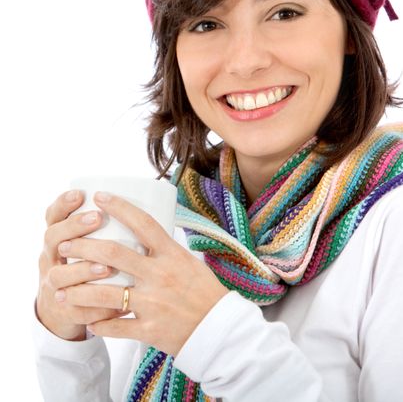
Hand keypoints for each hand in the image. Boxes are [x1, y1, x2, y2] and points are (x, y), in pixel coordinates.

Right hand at [37, 190, 128, 340]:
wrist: (62, 312)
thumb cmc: (85, 268)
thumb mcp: (88, 245)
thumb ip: (105, 228)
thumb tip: (142, 199)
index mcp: (59, 239)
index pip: (54, 216)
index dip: (64, 203)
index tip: (81, 193)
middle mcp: (50, 258)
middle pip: (52, 238)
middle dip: (74, 226)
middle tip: (97, 218)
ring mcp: (53, 286)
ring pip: (59, 275)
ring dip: (82, 269)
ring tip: (105, 267)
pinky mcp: (63, 312)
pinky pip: (75, 311)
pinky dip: (94, 309)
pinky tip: (114, 308)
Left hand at [54, 191, 229, 355]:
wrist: (220, 329)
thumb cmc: (205, 291)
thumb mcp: (188, 261)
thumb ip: (165, 249)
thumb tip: (144, 231)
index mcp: (172, 254)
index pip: (143, 223)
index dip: (120, 207)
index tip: (99, 196)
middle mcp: (160, 275)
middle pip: (114, 255)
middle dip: (84, 247)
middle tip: (65, 244)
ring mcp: (153, 303)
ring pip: (104, 294)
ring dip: (77, 290)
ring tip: (58, 287)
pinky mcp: (149, 329)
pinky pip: (115, 327)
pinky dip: (98, 324)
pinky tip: (89, 321)